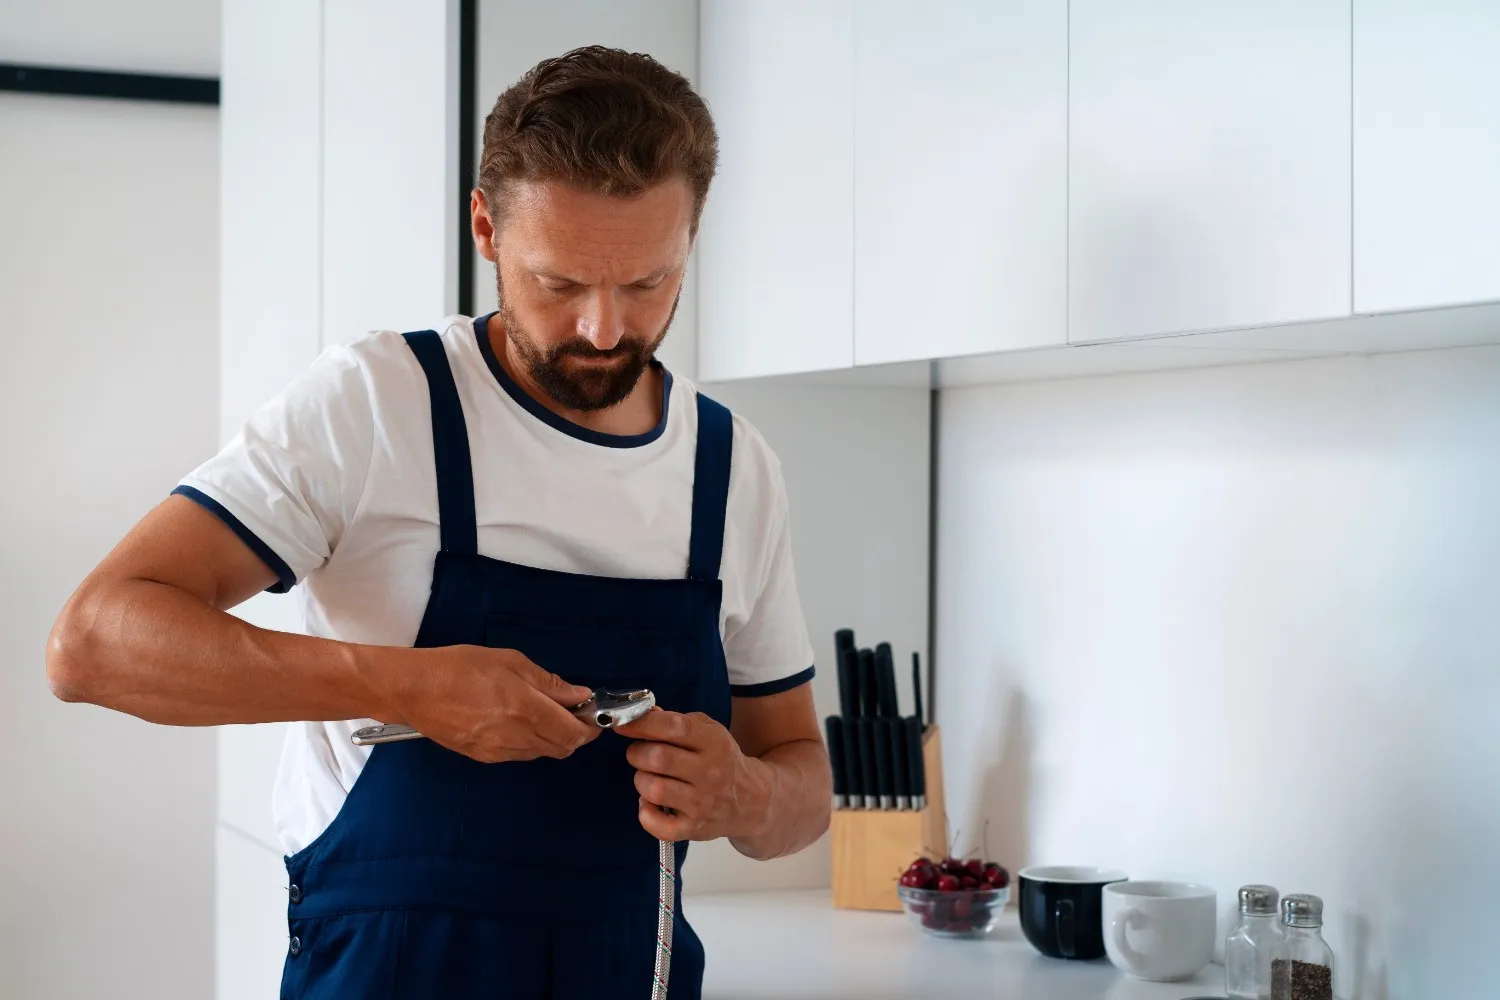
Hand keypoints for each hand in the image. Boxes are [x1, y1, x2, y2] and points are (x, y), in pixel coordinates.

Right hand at [370, 644, 599, 763]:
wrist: (415, 689)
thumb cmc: (460, 667)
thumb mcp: (510, 662)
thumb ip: (548, 683)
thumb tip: (578, 696)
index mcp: (526, 710)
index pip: (574, 733)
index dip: (590, 726)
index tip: (592, 714)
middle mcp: (516, 737)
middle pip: (562, 748)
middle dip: (574, 733)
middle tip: (570, 712)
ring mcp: (499, 751)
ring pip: (542, 753)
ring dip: (551, 737)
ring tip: (540, 712)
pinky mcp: (483, 757)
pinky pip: (519, 754)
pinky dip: (529, 741)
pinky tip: (516, 721)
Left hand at [617, 709, 770, 842]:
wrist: (753, 800)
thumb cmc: (722, 760)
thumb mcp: (708, 731)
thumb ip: (676, 721)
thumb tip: (644, 714)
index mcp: (714, 742)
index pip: (674, 727)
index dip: (642, 724)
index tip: (622, 723)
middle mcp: (710, 772)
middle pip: (658, 758)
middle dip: (637, 752)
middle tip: (639, 753)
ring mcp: (702, 803)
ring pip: (654, 789)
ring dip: (641, 780)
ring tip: (648, 777)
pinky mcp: (695, 828)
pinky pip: (659, 825)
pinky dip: (645, 814)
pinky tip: (650, 804)